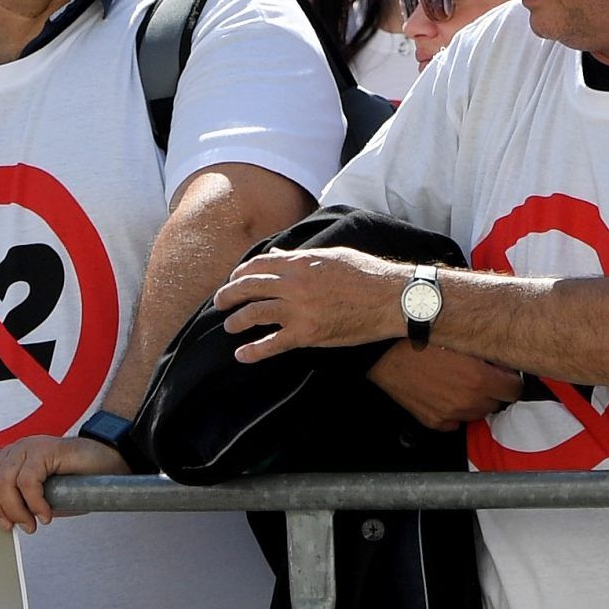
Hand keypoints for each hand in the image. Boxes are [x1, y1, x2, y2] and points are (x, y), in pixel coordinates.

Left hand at [0, 431, 115, 533]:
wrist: (108, 464)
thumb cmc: (75, 482)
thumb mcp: (41, 495)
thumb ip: (19, 500)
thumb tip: (1, 519)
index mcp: (11, 457)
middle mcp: (16, 449)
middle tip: (12, 525)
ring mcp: (30, 447)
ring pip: (3, 481)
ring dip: (15, 510)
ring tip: (31, 523)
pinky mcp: (46, 449)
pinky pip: (28, 481)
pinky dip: (34, 504)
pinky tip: (46, 514)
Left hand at [217, 245, 413, 359]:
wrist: (389, 298)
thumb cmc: (364, 273)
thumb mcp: (330, 256)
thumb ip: (300, 257)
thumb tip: (279, 253)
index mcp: (299, 262)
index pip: (258, 265)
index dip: (241, 273)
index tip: (234, 280)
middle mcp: (293, 284)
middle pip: (249, 287)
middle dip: (229, 295)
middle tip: (219, 302)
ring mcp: (298, 310)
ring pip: (254, 314)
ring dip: (236, 320)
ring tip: (228, 326)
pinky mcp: (307, 334)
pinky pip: (272, 343)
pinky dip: (253, 350)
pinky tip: (241, 355)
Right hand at [364, 339, 521, 431]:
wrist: (387, 352)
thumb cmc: (420, 338)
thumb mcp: (462, 338)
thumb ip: (487, 350)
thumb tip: (503, 357)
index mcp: (479, 379)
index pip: (515, 389)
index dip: (510, 378)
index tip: (505, 373)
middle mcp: (467, 400)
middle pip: (497, 402)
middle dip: (493, 389)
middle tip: (480, 373)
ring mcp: (451, 414)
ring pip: (478, 413)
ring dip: (475, 400)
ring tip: (459, 380)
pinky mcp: (435, 421)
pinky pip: (456, 421)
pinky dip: (455, 410)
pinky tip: (445, 391)